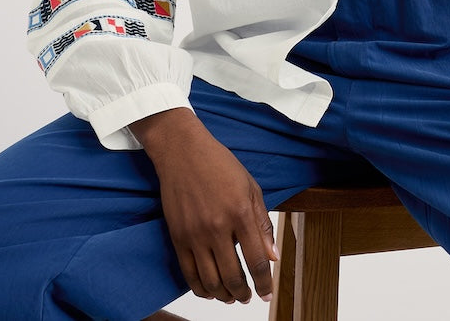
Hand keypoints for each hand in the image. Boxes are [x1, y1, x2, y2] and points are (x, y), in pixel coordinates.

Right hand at [131, 108, 277, 303]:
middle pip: (233, 276)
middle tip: (249, 297)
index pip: (256, 260)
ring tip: (232, 296)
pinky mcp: (177, 237)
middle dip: (244, 293)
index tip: (267, 292)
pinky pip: (189, 274)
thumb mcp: (250, 187)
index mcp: (240, 212)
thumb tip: (272, 255)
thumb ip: (262, 223)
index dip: (264, 282)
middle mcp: (217, 227)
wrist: (182, 152)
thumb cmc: (219, 164)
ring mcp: (195, 234)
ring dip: (224, 295)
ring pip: (211, 281)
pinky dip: (201, 289)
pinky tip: (210, 290)